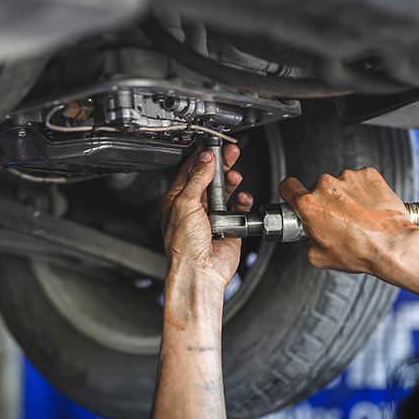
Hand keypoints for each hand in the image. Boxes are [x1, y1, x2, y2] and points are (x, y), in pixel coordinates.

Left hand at [159, 143, 252, 291]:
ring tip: (236, 175)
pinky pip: (237, 208)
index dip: (200, 157)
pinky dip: (241, 201)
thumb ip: (197, 178)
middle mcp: (193, 208)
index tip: (211, 145)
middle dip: (220, 165)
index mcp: (176, 201)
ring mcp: (211, 217)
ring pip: (224, 191)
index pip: (188, 171)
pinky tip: (242, 197)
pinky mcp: (227, 226)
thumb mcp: (185, 204)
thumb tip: (205, 159)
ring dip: (231, 181)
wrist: (200, 272)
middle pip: (209, 178)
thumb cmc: (184, 247)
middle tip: (231, 153)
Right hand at [279, 167, 418, 276]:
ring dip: (346, 196)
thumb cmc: (360, 251)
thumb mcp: (319, 256)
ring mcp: (348, 177)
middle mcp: (326, 186)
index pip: (287, 186)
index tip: (295, 196)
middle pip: (317, 188)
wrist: (394, 246)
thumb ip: (307, 238)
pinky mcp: (368, 174)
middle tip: (339, 219)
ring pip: (340, 183)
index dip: (290, 192)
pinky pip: (360, 179)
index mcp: (309, 205)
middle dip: (325, 201)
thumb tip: (309, 232)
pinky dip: (364, 190)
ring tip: (359, 215)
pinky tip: (370, 207)